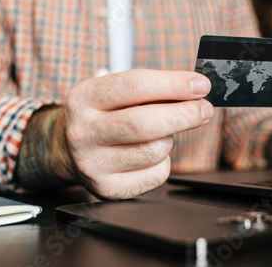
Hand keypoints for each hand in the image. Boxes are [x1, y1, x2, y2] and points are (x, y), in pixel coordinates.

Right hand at [50, 69, 213, 198]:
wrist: (68, 149)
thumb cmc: (103, 115)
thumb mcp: (115, 93)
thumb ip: (152, 89)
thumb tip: (196, 91)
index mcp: (84, 98)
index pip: (135, 85)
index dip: (174, 84)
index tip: (200, 85)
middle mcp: (83, 132)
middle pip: (146, 123)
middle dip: (185, 115)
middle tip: (203, 109)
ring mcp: (92, 164)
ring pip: (155, 150)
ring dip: (170, 139)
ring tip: (163, 133)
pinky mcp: (107, 188)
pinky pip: (156, 174)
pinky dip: (164, 162)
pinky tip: (151, 155)